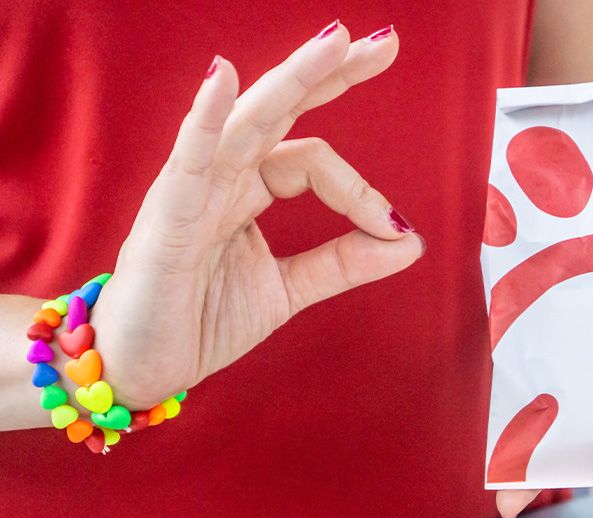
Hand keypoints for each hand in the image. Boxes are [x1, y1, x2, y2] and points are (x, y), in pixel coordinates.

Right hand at [88, 22, 421, 408]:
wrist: (145, 367)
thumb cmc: (202, 321)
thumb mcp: (289, 290)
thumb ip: (344, 262)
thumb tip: (412, 241)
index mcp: (250, 189)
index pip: (313, 161)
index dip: (360, 191)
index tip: (395, 228)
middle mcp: (224, 177)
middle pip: (281, 110)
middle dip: (331, 73)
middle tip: (385, 42)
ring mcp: (193, 191)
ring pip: (246, 122)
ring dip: (291, 78)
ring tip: (336, 41)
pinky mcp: (166, 218)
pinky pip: (188, 161)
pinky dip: (205, 119)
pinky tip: (222, 77)